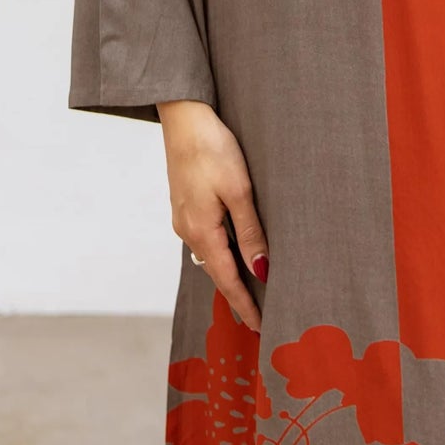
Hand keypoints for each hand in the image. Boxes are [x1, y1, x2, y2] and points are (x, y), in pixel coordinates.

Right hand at [157, 100, 268, 331]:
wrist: (184, 116)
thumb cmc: (212, 148)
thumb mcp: (239, 190)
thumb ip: (250, 232)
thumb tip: (261, 272)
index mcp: (201, 232)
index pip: (227, 280)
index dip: (244, 305)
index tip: (261, 328)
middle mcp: (188, 231)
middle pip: (217, 271)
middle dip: (238, 294)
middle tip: (261, 315)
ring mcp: (183, 218)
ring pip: (211, 255)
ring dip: (230, 272)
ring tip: (253, 287)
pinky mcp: (185, 204)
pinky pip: (205, 238)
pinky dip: (222, 251)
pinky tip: (235, 250)